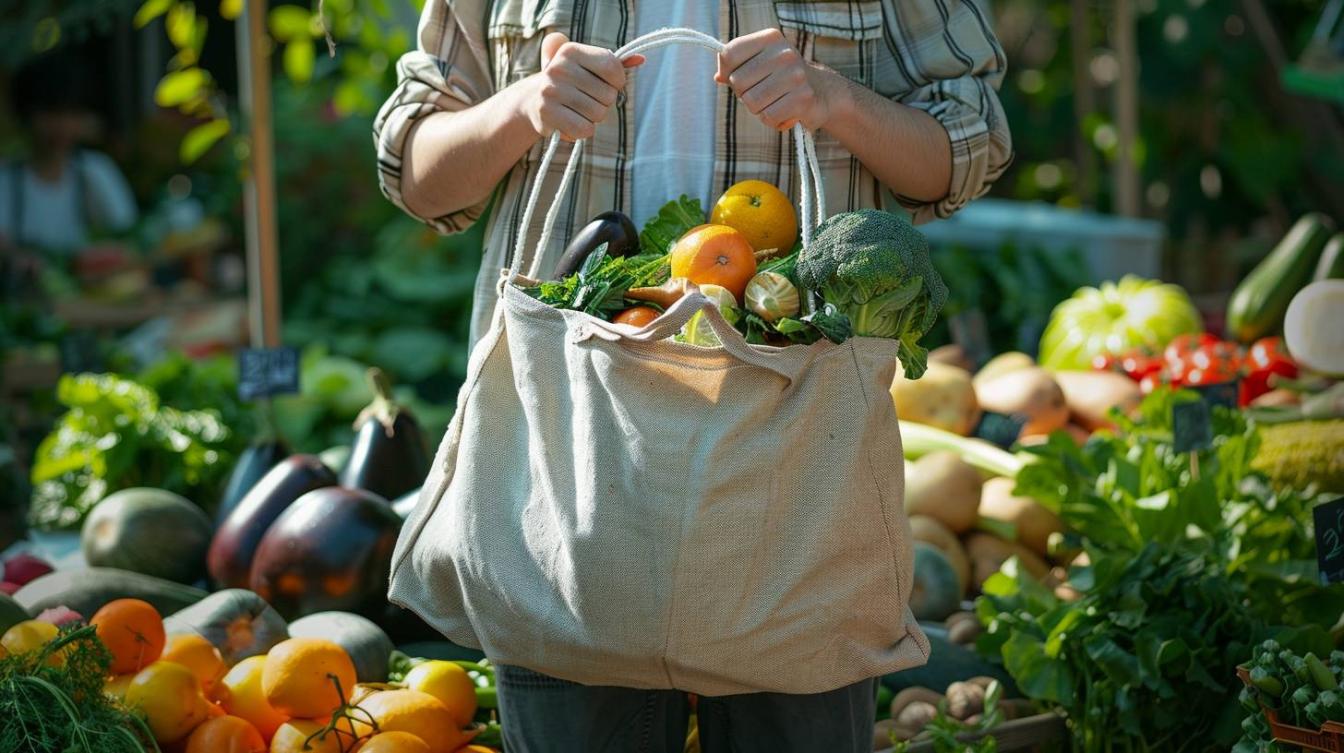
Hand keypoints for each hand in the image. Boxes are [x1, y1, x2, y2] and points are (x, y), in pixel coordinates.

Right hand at [523, 33, 643, 141]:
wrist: (532, 101)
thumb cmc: (570, 83)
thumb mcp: (588, 67)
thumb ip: (614, 63)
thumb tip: (641, 59)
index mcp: (570, 50)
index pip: (612, 66)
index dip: (617, 81)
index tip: (608, 84)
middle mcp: (558, 67)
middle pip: (608, 94)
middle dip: (604, 102)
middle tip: (587, 100)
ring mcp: (550, 90)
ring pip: (598, 113)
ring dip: (594, 117)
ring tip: (578, 110)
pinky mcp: (547, 113)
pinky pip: (584, 129)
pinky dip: (584, 131)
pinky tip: (573, 122)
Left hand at [716, 29, 837, 130]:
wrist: (821, 92)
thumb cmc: (780, 78)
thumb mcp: (758, 62)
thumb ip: (734, 65)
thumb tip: (719, 77)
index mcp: (771, 38)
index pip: (729, 54)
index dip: (727, 72)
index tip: (739, 77)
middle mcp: (785, 53)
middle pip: (738, 81)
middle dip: (744, 94)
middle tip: (762, 92)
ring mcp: (796, 75)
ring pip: (751, 102)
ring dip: (758, 109)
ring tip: (774, 103)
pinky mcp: (803, 99)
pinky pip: (768, 117)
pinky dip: (771, 121)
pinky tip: (784, 113)